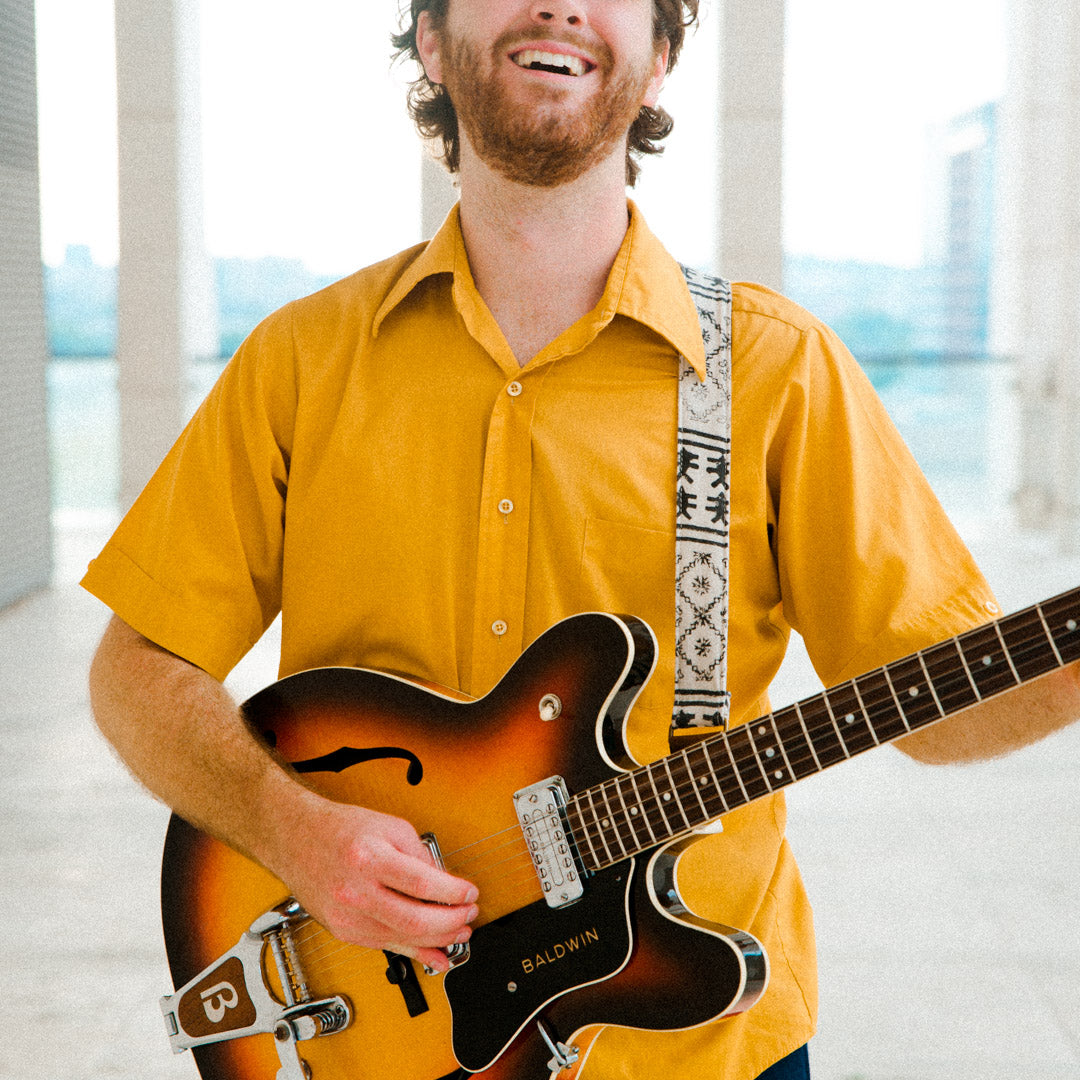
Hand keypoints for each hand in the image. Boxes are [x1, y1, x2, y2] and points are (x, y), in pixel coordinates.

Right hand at [271, 793, 478, 972]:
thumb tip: (443, 882)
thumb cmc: (340, 829)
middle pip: (414, 919)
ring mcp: (348, 916)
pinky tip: (436, 955)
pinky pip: (386, 948)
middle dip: (451, 921)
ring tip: (460, 932)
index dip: (453, 892)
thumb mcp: (389, 826)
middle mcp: (356, 892)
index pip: (421, 883)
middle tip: (469, 914)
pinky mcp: (345, 931)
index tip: (470, 893)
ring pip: (402, 939)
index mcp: (369, 858)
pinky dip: (415, 953)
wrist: (297, 839)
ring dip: (438, 940)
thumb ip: (418, 853)